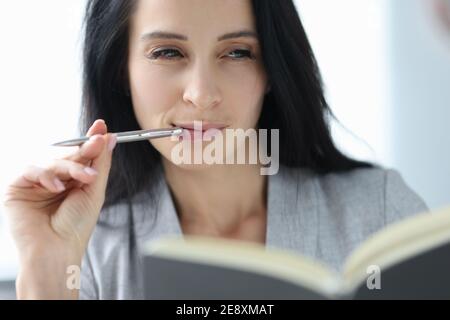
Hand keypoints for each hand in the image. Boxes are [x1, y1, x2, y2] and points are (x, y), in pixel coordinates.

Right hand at [3, 119, 116, 298]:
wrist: (56, 252)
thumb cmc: (76, 226)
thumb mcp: (94, 191)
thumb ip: (100, 163)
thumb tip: (109, 138)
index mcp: (72, 181)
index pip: (80, 155)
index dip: (90, 140)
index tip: (102, 127)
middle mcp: (54, 179)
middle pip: (67, 154)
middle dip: (84, 149)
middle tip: (97, 143)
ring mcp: (36, 183)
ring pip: (51, 159)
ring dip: (70, 165)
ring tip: (85, 177)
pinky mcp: (17, 187)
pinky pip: (31, 170)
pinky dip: (46, 175)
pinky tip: (57, 187)